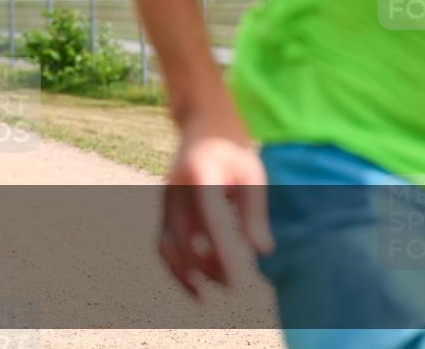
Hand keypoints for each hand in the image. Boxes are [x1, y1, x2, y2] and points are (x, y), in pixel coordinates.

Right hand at [159, 109, 273, 298]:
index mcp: (198, 173)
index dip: (222, 252)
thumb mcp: (251, 174)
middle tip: (236, 287)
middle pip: (185, 237)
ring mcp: (164, 200)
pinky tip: (195, 286)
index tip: (240, 280)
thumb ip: (254, 212)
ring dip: (185, 273)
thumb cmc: (233, 152)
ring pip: (167, 244)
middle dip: (208, 267)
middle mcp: (175, 188)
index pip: (209, 220)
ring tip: (206, 297)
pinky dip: (174, 267)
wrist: (202, 126)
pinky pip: (163, 243)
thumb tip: (261, 252)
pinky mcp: (163, 210)